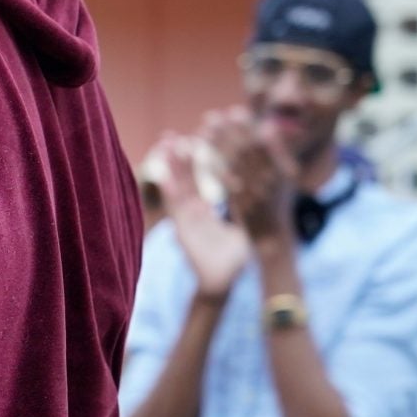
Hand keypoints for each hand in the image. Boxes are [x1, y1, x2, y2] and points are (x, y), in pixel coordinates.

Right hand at [156, 135, 250, 301]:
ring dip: (171, 167)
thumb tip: (254, 192)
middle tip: (171, 135)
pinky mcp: (182, 230)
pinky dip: (168, 193)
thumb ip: (243, 210)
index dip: (198, 160)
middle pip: (185, 178)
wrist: (223, 282)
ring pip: (177, 187)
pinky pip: (174, 208)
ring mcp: (186, 219)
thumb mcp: (242, 228)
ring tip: (166, 145)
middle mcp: (194, 211)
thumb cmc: (233, 259)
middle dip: (179, 157)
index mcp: (207, 209)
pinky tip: (163, 176)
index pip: (202, 179)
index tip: (195, 138)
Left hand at [202, 109, 295, 246]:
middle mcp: (271, 180)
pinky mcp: (241, 204)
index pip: (262, 144)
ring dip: (218, 145)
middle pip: (246, 151)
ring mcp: (256, 192)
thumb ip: (278, 152)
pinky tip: (200, 156)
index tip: (234, 111)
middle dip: (229, 132)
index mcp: (282, 171)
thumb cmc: (276, 203)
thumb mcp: (284, 177)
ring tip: (204, 128)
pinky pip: (225, 182)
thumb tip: (269, 126)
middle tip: (212, 116)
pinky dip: (213, 166)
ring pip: (234, 164)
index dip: (247, 127)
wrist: (273, 237)